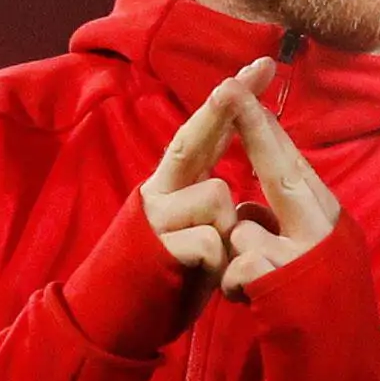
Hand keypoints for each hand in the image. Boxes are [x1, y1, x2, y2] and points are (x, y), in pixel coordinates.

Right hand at [138, 60, 273, 288]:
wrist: (117, 314)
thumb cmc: (166, 269)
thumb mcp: (190, 224)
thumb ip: (206, 190)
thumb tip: (232, 162)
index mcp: (173, 181)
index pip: (207, 131)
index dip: (234, 99)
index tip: (262, 66)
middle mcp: (160, 189)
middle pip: (192, 139)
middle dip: (220, 109)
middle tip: (238, 79)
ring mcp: (157, 216)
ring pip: (218, 197)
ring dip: (229, 230)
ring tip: (210, 258)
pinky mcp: (157, 247)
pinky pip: (211, 241)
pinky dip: (218, 261)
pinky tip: (200, 274)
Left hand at [220, 85, 343, 301]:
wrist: (345, 374)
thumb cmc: (322, 318)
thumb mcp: (307, 265)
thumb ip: (283, 233)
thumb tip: (250, 210)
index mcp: (328, 220)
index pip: (292, 166)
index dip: (264, 129)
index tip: (240, 91)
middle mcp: (325, 229)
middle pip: (282, 171)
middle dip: (253, 129)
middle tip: (227, 87)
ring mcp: (308, 254)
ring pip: (246, 228)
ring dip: (237, 257)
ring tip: (258, 288)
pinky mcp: (287, 282)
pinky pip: (240, 266)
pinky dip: (235, 288)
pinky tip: (253, 306)